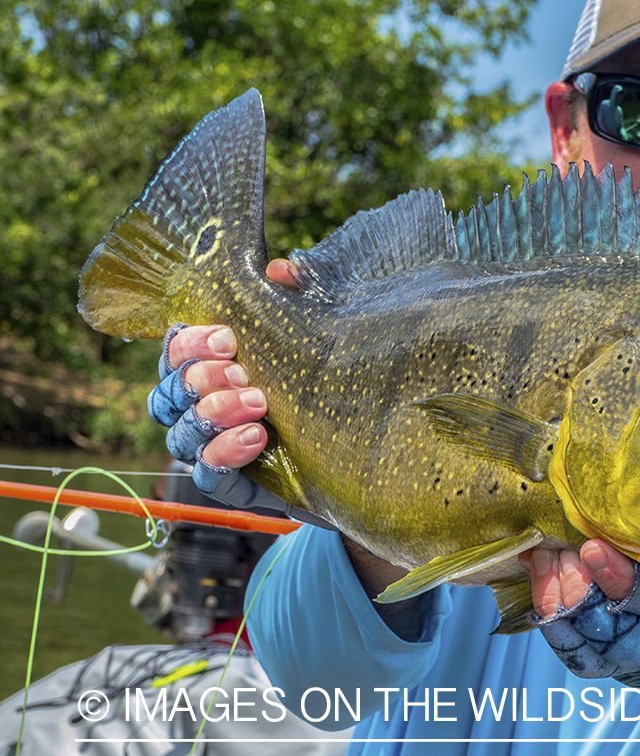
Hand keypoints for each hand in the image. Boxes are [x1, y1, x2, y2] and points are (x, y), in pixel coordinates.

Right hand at [147, 259, 314, 509]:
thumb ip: (296, 300)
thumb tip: (281, 269)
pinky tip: (255, 438)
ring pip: (181, 434)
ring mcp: (211, 448)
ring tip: (257, 402)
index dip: (187, 344)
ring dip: (213, 415)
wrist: (354, 451)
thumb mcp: (313, 336)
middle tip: (241, 371)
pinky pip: (208, 476)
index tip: (227, 337)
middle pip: (168, 394)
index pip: (173, 353)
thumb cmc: (321, 384)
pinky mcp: (233, 486)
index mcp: (208, 369)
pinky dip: (223, 454)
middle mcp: (198, 409)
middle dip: (199, 379)